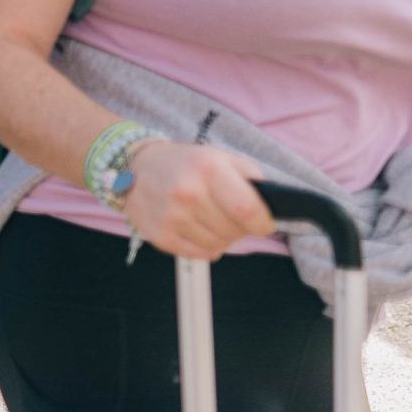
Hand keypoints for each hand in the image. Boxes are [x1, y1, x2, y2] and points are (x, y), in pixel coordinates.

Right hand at [124, 142, 276, 260]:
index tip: (263, 223)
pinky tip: (198, 229)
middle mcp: (187, 193)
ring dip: (223, 237)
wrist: (137, 167)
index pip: (248, 210)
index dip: (263, 223)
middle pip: (235, 231)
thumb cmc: (188, 163)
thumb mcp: (223, 158)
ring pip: (219, 245)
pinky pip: (200, 254)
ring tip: (211, 220)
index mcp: (208, 169)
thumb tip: (274, 210)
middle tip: (232, 217)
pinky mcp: (160, 236)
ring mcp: (171, 217)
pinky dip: (206, 246)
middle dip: (242, 229)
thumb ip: (252, 180)